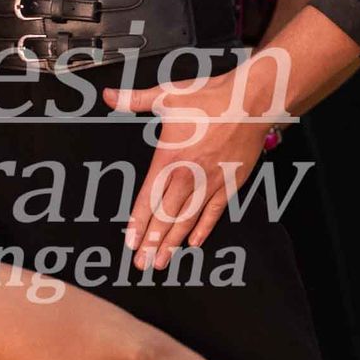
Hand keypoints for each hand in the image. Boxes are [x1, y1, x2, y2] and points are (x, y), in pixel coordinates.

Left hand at [103, 63, 287, 269]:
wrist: (250, 101)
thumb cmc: (211, 98)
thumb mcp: (167, 95)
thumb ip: (135, 99)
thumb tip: (108, 95)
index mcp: (170, 159)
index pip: (149, 198)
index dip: (138, 223)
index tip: (131, 242)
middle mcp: (189, 176)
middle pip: (166, 216)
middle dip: (152, 242)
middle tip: (142, 264)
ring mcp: (211, 182)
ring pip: (188, 219)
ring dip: (173, 242)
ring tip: (162, 262)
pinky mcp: (230, 182)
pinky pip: (215, 211)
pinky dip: (204, 228)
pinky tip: (194, 243)